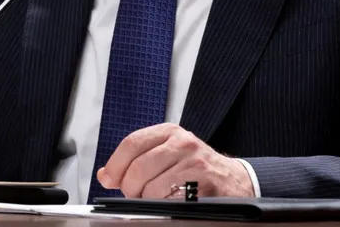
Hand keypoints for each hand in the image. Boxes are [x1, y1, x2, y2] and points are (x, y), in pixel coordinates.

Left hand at [97, 123, 254, 198]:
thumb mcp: (166, 153)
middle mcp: (182, 143)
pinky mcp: (203, 184)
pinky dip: (164, 207)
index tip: (110, 179)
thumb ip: (136, 160)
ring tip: (155, 199)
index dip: (116, 165)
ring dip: (147, 200)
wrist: (232, 180)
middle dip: (130, 187)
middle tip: (133, 195)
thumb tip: (106, 174)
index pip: (132, 143)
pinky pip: (170, 201)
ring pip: (152, 188)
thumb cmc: (195, 167)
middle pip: (139, 167)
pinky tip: (170, 202)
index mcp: (169, 132)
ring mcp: (194, 163)